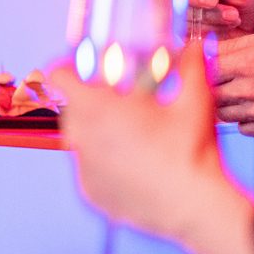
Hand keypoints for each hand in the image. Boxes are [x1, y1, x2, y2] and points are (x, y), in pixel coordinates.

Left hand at [57, 50, 230, 242]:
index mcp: (96, 109)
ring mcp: (82, 168)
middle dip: (91, 102)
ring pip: (80, 140)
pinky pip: (90, 170)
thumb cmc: (192, 151)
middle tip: (121, 104)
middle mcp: (79, 138)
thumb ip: (189, 67)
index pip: (57, 76)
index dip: (67, 68)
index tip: (81, 69)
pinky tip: (136, 165)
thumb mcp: (194, 102)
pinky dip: (106, 164)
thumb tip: (191, 46)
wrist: (196, 207)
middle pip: (71, 108)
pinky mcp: (91, 193)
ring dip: (99, 133)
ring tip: (134, 136)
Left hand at [212, 29, 253, 135]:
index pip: (204, 70)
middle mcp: (252, 88)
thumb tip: (202, 48)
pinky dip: (245, 120)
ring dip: (228, 105)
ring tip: (240, 93)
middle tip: (223, 80)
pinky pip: (244, 128)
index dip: (202, 68)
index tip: (205, 66)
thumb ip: (233, 46)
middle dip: (214, 87)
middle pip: (211, 94)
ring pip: (224, 113)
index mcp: (248, 62)